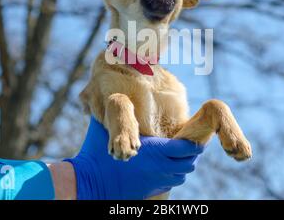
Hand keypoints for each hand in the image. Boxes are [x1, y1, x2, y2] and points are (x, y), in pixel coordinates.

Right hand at [65, 117, 203, 199]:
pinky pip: (170, 184)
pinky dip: (172, 176)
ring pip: (181, 176)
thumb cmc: (96, 153)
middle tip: (189, 145)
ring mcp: (155, 182)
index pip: (186, 148)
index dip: (194, 142)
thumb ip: (114, 109)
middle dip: (192, 154)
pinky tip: (164, 168)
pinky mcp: (149, 191)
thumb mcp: (105, 126)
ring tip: (178, 156)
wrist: (88, 183)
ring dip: (182, 166)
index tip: (194, 136)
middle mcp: (159, 168)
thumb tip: (113, 92)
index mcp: (154, 150)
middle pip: (189, 163)